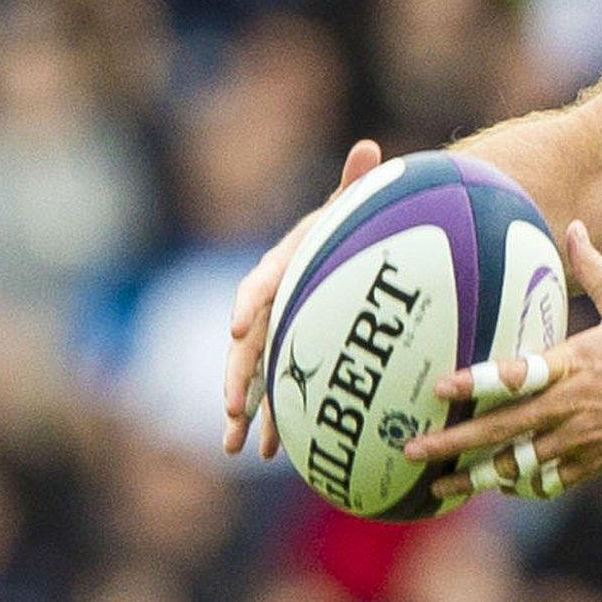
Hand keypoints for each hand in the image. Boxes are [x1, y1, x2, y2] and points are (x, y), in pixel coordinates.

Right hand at [222, 140, 383, 458]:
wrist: (358, 248)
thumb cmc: (358, 227)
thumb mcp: (359, 207)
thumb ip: (359, 185)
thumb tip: (370, 147)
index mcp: (283, 266)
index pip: (259, 285)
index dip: (247, 304)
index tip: (238, 326)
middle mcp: (271, 303)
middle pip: (246, 344)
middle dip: (235, 377)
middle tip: (231, 407)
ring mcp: (276, 334)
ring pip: (253, 377)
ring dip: (243, 412)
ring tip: (238, 447)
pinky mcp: (288, 358)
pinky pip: (274, 393)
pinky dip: (270, 421)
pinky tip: (266, 454)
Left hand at [409, 220, 601, 498]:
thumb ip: (595, 268)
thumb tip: (574, 228)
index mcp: (577, 363)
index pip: (518, 375)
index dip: (477, 383)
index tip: (439, 388)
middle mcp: (573, 406)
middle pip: (503, 430)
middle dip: (454, 442)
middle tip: (412, 448)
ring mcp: (582, 440)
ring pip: (518, 465)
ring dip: (476, 477)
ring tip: (438, 486)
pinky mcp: (595, 464)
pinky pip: (547, 482)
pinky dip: (519, 487)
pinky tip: (493, 489)